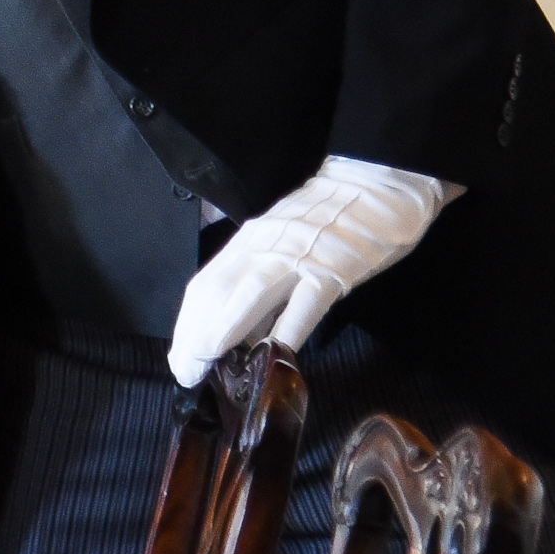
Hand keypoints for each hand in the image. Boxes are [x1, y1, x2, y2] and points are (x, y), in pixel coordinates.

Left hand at [166, 155, 458, 388]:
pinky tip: (270, 359)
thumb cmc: (329, 214)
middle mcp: (264, 246)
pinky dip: (284, 334)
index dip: (188, 324)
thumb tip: (239, 326)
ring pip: (249, 297)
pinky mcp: (333, 270)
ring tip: (206, 369)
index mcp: (250, 240)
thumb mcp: (282, 237)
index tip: (180, 358)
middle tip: (185, 373)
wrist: (374, 179)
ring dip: (222, 334)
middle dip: (195, 337)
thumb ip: (259, 273)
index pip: (206, 285)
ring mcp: (298, 257)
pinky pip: (303, 307)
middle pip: (216, 293)